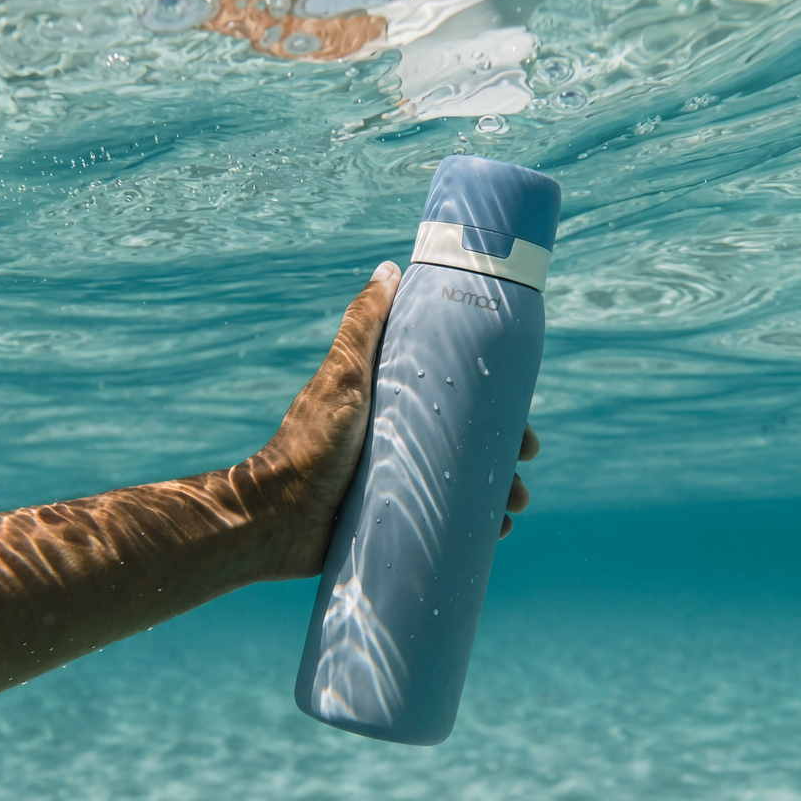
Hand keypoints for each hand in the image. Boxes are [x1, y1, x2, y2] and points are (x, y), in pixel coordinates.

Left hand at [252, 261, 539, 574]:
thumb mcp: (341, 378)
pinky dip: (475, 526)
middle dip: (505, 459)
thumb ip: (363, 326)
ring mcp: (398, 482)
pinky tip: (498, 532)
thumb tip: (390, 268)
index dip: (499, 412)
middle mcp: (400, 440)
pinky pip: (444, 523)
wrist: (277, 520)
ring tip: (516, 506)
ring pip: (463, 485)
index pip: (461, 401)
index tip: (523, 426)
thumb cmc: (308, 445)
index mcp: (395, 404)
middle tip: (522, 476)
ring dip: (499, 495)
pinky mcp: (392, 520)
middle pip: (469, 445)